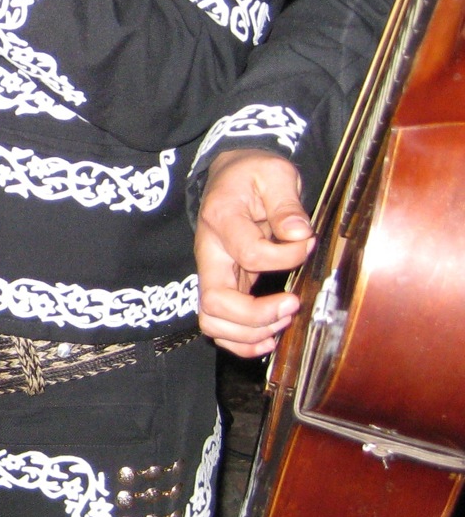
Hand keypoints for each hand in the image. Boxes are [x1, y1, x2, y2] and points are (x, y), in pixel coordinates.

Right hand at [194, 149, 314, 357]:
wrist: (231, 176)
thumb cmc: (254, 174)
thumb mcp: (275, 174)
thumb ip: (286, 203)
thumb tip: (300, 235)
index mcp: (221, 220)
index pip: (249, 253)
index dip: (285, 257)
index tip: (307, 245)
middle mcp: (209, 252)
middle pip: (215, 302)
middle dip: (258, 315)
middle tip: (292, 304)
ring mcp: (212, 273)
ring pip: (212, 322)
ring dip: (250, 333)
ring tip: (283, 321)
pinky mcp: (220, 286)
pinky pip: (218, 327)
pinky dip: (241, 342)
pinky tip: (269, 339)